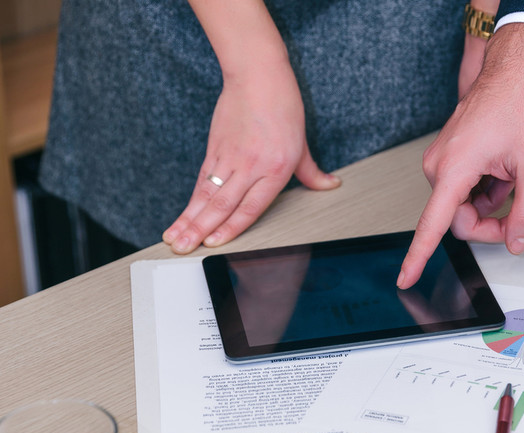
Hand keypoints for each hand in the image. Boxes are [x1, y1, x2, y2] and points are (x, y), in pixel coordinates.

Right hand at [165, 0, 340, 253]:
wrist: (258, 74)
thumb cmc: (283, 105)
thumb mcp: (302, 143)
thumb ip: (312, 172)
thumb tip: (330, 185)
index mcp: (275, 168)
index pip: (251, 206)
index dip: (231, 228)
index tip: (215, 243)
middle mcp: (250, 166)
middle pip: (222, 204)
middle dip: (201, 229)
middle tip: (184, 249)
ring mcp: (229, 157)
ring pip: (206, 194)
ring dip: (189, 219)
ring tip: (175, 238)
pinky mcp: (215, 148)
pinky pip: (201, 179)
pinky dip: (191, 200)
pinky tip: (182, 215)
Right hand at [398, 23, 523, 288]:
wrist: (511, 74)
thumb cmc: (520, 110)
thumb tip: (515, 244)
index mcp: (454, 170)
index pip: (433, 225)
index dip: (418, 256)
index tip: (405, 278)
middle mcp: (438, 167)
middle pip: (458, 220)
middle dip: (489, 224)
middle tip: (519, 215)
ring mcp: (440, 161)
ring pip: (461, 206)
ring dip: (490, 203)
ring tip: (512, 178)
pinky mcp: (446, 158)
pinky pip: (462, 190)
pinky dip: (485, 189)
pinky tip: (502, 171)